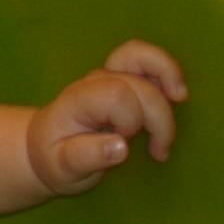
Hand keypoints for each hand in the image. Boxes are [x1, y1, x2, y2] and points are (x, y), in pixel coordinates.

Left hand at [27, 41, 187, 195]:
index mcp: (78, 102)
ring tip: (179, 99)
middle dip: (159, 119)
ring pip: (141, 57)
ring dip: (168, 77)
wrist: (44, 146)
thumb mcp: (63, 167)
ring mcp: (108, 78)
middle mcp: (93, 84)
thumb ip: (88, 157)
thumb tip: (122, 148)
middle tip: (158, 151)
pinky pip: (146, 63)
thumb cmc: (54, 158)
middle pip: (139, 86)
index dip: (131, 120)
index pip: (117, 96)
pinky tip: (175, 95)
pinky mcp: (122, 80)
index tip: (124, 142)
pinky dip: (166, 74)